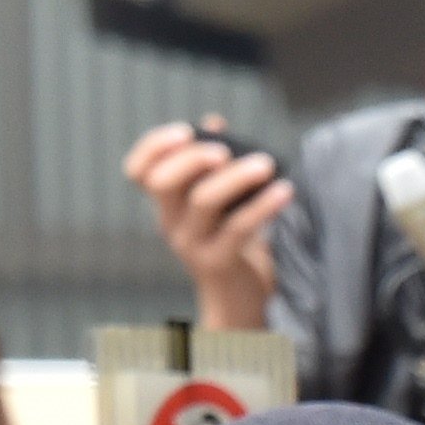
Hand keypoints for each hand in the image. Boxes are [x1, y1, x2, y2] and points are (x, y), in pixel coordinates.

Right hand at [124, 119, 286, 330]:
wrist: (241, 303)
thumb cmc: (235, 246)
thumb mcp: (222, 205)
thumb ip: (215, 166)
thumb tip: (215, 121)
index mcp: (166, 206)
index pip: (138, 172)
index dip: (152, 147)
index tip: (183, 130)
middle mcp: (169, 224)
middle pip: (162, 182)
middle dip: (191, 158)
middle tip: (226, 150)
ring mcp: (191, 244)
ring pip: (203, 201)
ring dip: (236, 177)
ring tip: (267, 164)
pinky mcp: (218, 262)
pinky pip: (238, 228)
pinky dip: (263, 205)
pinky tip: (286, 191)